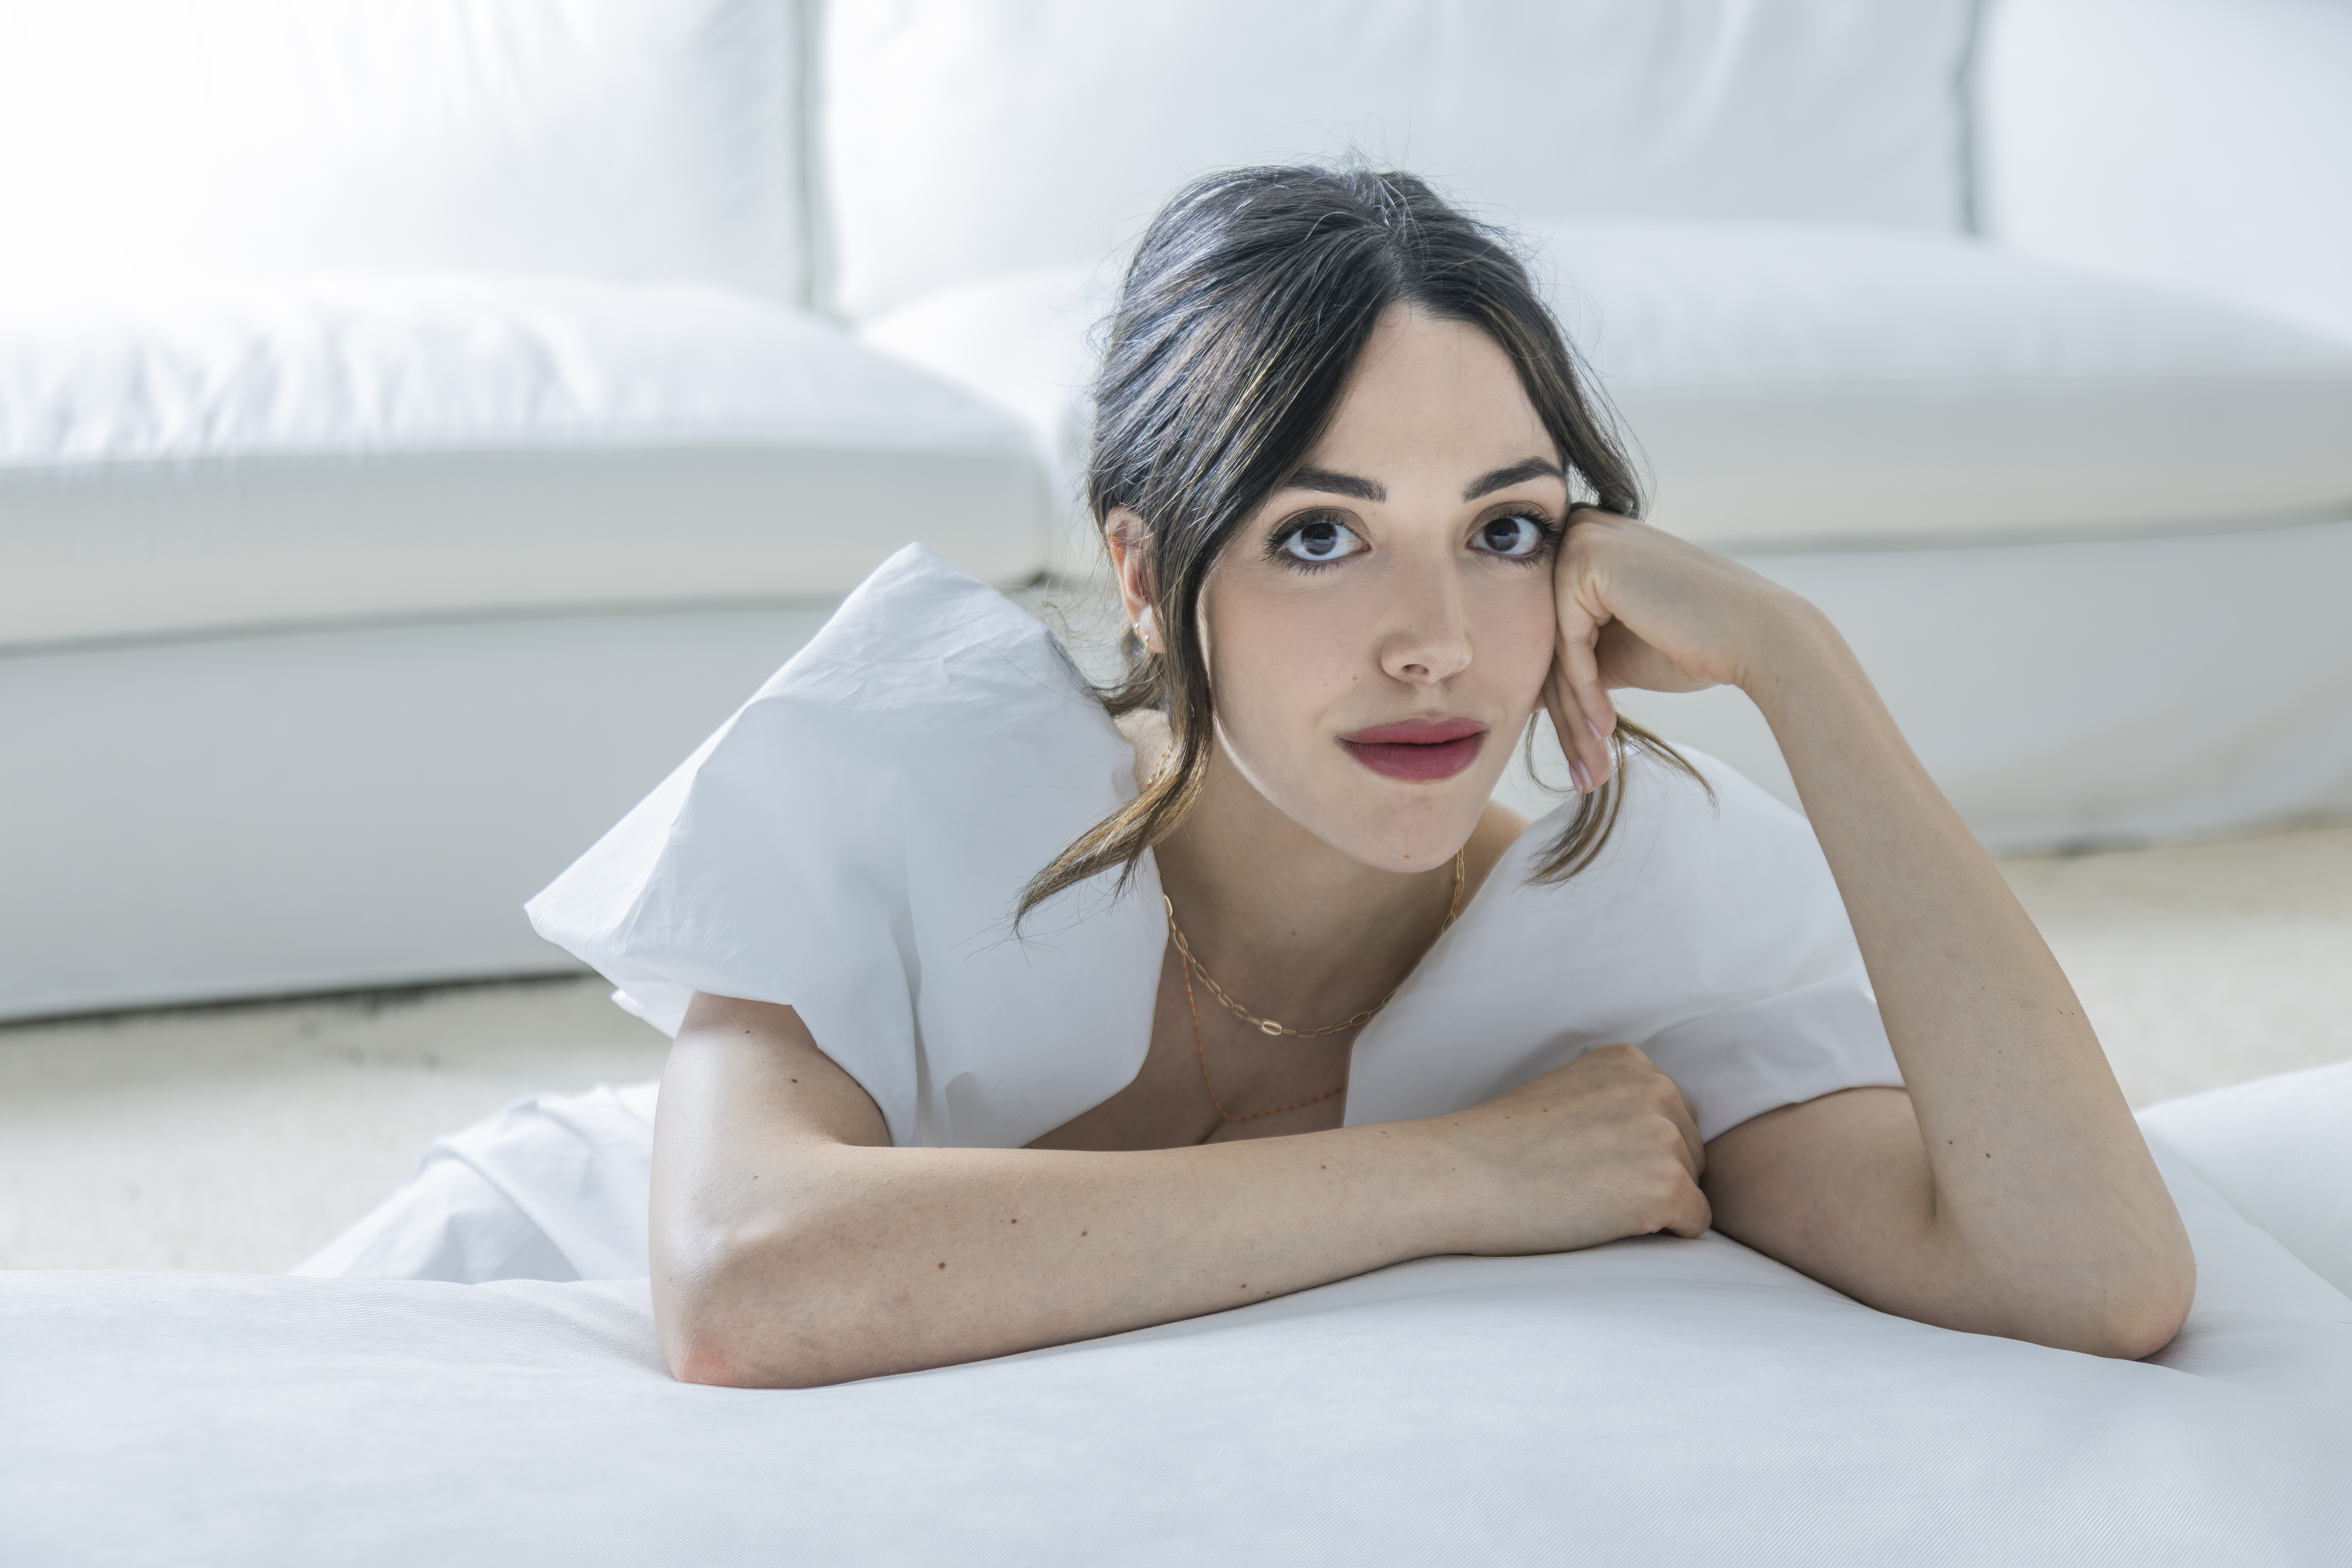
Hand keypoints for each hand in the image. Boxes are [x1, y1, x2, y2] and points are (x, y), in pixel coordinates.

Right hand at [1417, 1043, 1710, 1255]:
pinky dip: (1661, 1234)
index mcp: (1630, 1062)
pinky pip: (1695, 1222)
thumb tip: (1660, 1138)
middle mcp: (1657, 1088)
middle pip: (1691, 1149)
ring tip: (1589, 1200)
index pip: (1671, 1115)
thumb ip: (1615, 1102)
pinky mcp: (1667, 1186)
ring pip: (1692, 1185)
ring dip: (1653, 1203)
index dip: (1635, 1149)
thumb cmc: (1501, 1147)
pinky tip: (1608, 1223)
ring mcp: (1664, 1136)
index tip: (1587, 1159)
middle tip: (1585, 1184)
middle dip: (1653, 1174)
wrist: (1461, 1178)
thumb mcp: (1567, 1096)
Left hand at [1543, 510, 1821, 791]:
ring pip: (1555, 649)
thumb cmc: (1698, 644)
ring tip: (1591, 767)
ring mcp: (1580, 540)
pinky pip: (1569, 645)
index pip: (1555, 631)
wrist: (1759, 637)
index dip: (1567, 699)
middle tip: (1582, 773)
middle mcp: (1579, 530)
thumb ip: (1574, 660)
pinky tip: (1604, 729)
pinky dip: (1586, 692)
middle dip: (1567, 716)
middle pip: (1550, 641)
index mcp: (1588, 545)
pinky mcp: (1584, 562)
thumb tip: (1526, 691)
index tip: (1580, 752)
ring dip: (1575, 717)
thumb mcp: (1618, 652)